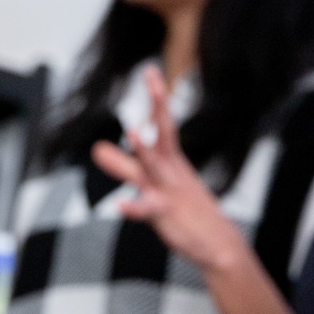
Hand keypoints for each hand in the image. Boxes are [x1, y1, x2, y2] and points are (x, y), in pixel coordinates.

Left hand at [90, 67, 250, 273]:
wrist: (217, 243)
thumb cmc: (185, 209)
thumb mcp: (153, 183)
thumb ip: (123, 165)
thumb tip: (97, 148)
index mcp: (172, 160)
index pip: (165, 123)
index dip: (158, 97)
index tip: (151, 71)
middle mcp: (170, 170)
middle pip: (164, 133)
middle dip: (159, 105)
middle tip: (153, 79)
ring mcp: (168, 191)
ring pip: (153, 167)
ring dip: (143, 150)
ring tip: (132, 131)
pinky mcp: (165, 215)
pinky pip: (147, 210)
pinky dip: (134, 207)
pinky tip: (121, 204)